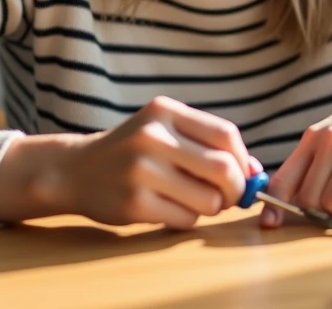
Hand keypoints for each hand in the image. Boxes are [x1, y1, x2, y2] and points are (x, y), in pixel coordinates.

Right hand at [62, 96, 258, 229]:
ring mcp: (142, 170)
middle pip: (223, 169)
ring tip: (189, 199)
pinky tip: (166, 208)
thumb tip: (255, 172)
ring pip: (208, 200)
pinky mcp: (134, 203)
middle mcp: (153, 137)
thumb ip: (206, 144)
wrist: (76, 169)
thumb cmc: (132, 151)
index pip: (226, 134)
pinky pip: (186, 219)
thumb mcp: (164, 131)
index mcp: (165, 112)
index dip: (243, 159)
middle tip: (226, 197)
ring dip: (209, 207)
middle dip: (234, 189)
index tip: (242, 174)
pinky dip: (186, 219)